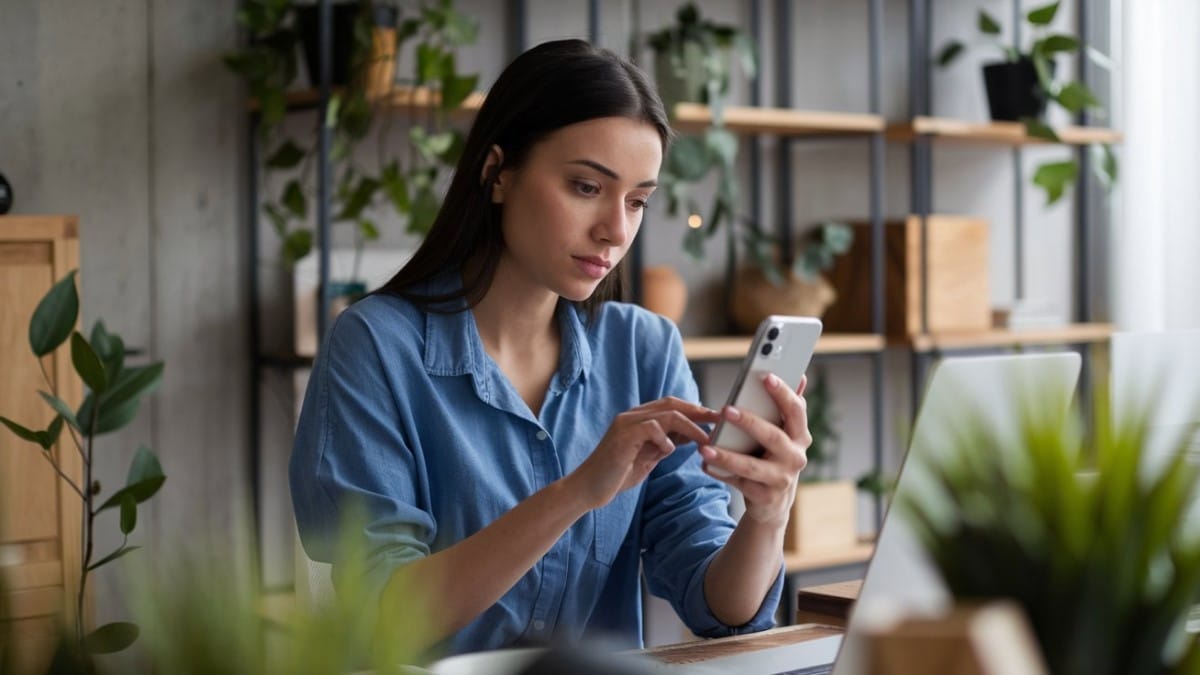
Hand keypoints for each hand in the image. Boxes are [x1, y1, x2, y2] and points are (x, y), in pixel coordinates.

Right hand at [569, 397, 719, 509]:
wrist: (588, 488)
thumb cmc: (617, 474)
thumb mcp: (649, 456)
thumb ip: (666, 444)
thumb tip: (692, 436)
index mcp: (639, 419)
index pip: (672, 406)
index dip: (696, 410)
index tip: (717, 420)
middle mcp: (632, 416)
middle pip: (672, 404)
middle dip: (699, 412)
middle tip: (720, 421)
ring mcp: (626, 424)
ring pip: (666, 414)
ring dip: (690, 426)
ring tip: (705, 439)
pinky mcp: (622, 437)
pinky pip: (650, 428)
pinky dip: (665, 438)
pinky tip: (669, 451)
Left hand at [699, 374, 810, 524]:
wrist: (773, 502)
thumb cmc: (774, 457)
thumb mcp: (785, 434)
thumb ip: (788, 408)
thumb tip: (801, 375)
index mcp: (800, 436)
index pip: (796, 411)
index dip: (784, 393)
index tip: (767, 377)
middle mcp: (795, 458)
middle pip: (773, 437)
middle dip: (749, 422)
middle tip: (726, 409)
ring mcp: (781, 479)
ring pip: (752, 466)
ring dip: (727, 456)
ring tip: (704, 446)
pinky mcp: (765, 496)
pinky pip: (739, 483)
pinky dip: (720, 472)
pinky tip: (705, 463)